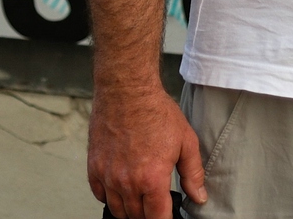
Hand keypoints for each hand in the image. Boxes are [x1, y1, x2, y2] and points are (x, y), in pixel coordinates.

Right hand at [88, 82, 206, 218]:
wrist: (127, 88)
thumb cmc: (156, 110)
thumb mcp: (185, 140)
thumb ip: (193, 174)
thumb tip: (198, 197)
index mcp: (152, 179)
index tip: (167, 216)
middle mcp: (127, 182)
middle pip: (136, 217)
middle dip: (148, 214)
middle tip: (155, 201)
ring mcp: (108, 175)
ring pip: (117, 210)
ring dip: (129, 208)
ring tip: (139, 196)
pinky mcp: (93, 165)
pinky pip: (99, 195)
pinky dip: (109, 196)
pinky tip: (120, 187)